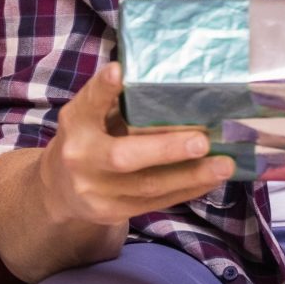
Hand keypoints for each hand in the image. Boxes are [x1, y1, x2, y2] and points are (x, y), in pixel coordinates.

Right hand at [41, 64, 234, 227]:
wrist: (59, 191)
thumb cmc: (88, 141)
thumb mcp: (90, 117)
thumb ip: (115, 103)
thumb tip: (168, 80)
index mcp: (75, 123)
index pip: (88, 103)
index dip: (103, 89)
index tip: (119, 72)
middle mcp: (80, 157)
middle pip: (123, 157)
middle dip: (166, 149)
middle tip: (202, 141)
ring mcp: (95, 190)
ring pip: (148, 185)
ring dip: (190, 175)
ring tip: (224, 165)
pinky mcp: (111, 212)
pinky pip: (155, 202)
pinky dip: (186, 190)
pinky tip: (210, 180)